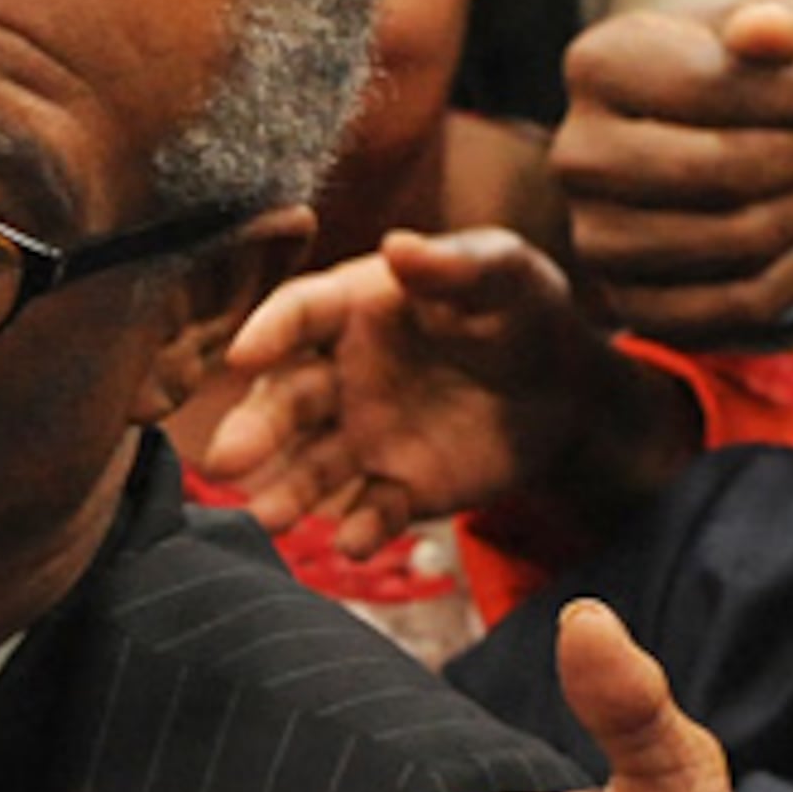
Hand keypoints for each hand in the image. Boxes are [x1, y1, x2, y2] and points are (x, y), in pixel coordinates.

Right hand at [198, 228, 595, 547]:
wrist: (568, 390)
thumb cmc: (523, 311)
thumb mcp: (505, 273)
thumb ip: (456, 263)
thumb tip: (399, 247)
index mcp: (356, 309)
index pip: (299, 314)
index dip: (269, 332)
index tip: (242, 355)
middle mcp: (342, 375)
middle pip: (287, 400)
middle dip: (255, 430)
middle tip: (225, 461)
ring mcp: (363, 436)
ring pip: (313, 466)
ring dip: (288, 492)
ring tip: (268, 518)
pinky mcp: (396, 487)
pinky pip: (373, 511)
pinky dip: (363, 529)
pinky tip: (357, 544)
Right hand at [555, 0, 792, 344]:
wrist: (705, 139)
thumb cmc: (748, 66)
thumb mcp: (778, 15)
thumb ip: (783, 9)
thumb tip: (770, 33)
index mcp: (599, 63)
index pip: (711, 86)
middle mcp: (577, 153)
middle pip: (720, 168)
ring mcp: (593, 236)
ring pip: (733, 239)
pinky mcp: (627, 302)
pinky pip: (734, 303)